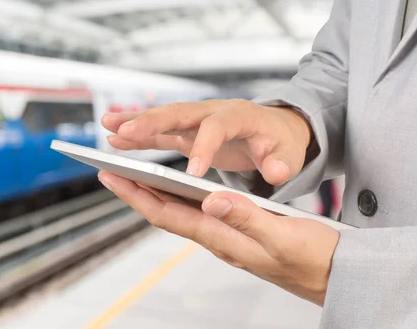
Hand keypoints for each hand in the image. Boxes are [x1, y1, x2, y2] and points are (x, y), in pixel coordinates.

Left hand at [98, 170, 339, 305]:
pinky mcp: (237, 233)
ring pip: (179, 212)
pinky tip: (179, 189)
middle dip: (135, 191)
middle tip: (110, 171)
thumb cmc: (315, 259)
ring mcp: (226, 237)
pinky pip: (198, 213)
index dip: (136, 195)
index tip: (112, 176)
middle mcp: (218, 238)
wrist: (337, 276)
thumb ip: (248, 218)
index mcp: (222, 238)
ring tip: (135, 175)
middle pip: (165, 213)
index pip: (167, 214)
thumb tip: (212, 199)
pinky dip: (180, 197)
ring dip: (154, 193)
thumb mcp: (284, 236)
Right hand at [101, 100, 311, 185]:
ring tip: (107, 126)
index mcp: (239, 115)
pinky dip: (138, 134)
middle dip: (151, 121)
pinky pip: (159, 130)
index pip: (217, 128)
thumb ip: (282, 162)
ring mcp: (197, 119)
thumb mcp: (288, 154)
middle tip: (124, 131)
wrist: (275, 128)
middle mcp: (213, 111)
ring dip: (135, 122)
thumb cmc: (280, 142)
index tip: (193, 173)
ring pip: (163, 118)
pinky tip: (115, 138)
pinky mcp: (187, 130)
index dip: (205, 148)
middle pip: (179, 113)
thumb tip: (276, 172)